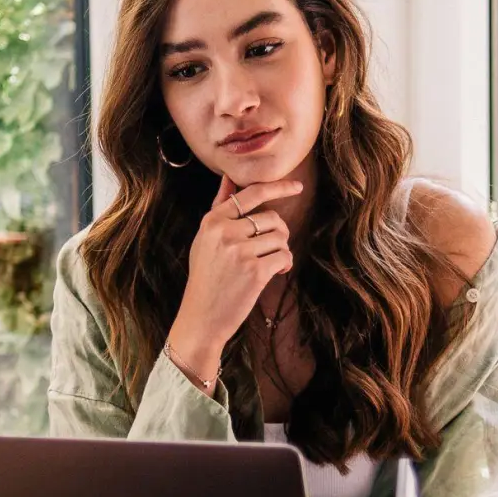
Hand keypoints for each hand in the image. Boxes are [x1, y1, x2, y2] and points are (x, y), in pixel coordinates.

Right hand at [166, 176, 299, 391]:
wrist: (201, 318)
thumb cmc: (205, 278)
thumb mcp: (204, 240)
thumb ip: (219, 208)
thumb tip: (228, 178)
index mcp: (212, 221)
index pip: (251, 194)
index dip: (278, 187)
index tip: (297, 186)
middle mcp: (225, 232)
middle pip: (272, 218)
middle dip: (278, 233)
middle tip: (271, 249)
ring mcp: (240, 251)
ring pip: (280, 237)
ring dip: (281, 250)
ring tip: (269, 264)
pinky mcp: (255, 271)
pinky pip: (284, 256)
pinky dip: (284, 265)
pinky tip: (275, 273)